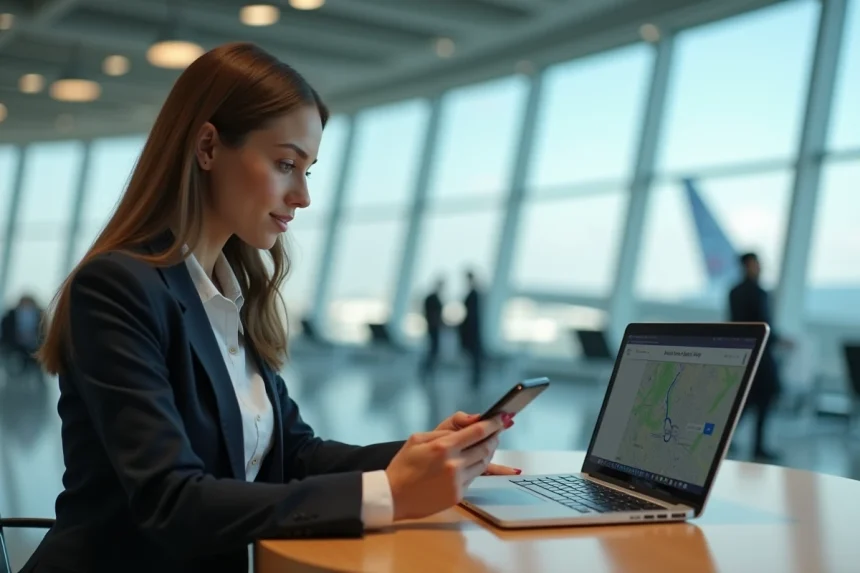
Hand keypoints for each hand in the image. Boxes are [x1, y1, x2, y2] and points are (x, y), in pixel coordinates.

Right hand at [385, 417, 503, 520]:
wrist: (393, 496)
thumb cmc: (404, 465)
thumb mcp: (418, 438)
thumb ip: (445, 428)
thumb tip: (471, 421)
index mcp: (444, 446)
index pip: (478, 431)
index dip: (494, 423)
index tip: (502, 417)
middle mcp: (454, 464)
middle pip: (486, 447)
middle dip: (495, 437)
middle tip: (497, 430)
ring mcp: (458, 481)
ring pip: (484, 463)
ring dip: (489, 452)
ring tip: (488, 443)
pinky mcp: (458, 495)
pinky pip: (475, 477)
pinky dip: (477, 467)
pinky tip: (475, 461)